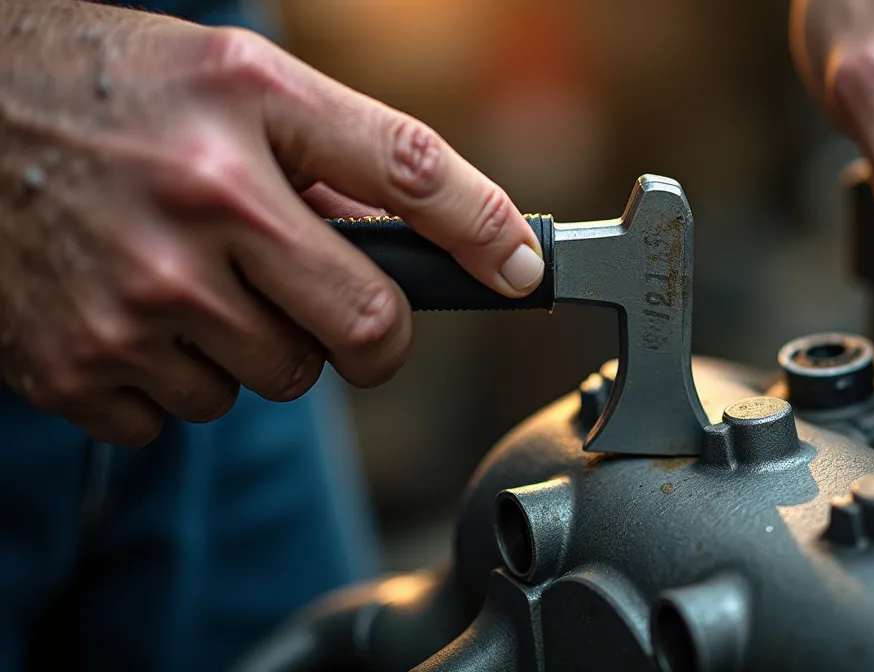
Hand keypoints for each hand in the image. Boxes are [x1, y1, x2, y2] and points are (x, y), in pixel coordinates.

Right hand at [0, 0, 544, 445]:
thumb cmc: (94, 88)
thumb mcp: (221, 78)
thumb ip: (323, 147)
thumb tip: (415, 235)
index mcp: (246, 104)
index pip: (412, 171)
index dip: (488, 231)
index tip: (522, 270)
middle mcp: (202, 199)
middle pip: (366, 325)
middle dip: (374, 334)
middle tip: (347, 314)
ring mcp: (137, 293)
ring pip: (277, 380)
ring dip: (259, 347)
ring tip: (195, 281)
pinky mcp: (77, 363)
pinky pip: (185, 415)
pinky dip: (177, 378)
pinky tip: (134, 314)